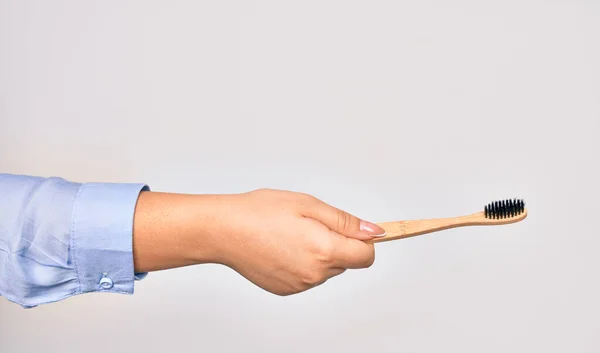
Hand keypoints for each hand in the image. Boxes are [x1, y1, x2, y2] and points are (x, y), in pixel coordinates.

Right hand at [133, 189, 385, 295]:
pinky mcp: (285, 290)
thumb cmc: (261, 211)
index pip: (367, 257)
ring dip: (319, 253)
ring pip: (326, 269)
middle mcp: (315, 274)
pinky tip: (281, 247)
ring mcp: (299, 285)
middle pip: (346, 262)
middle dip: (338, 243)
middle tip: (310, 223)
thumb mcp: (308, 205)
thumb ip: (345, 221)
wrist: (223, 230)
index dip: (365, 241)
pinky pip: (307, 276)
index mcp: (324, 251)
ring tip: (291, 234)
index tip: (358, 231)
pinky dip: (302, 263)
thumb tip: (374, 231)